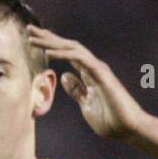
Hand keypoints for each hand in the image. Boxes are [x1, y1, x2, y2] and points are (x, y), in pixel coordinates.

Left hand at [25, 25, 157, 158]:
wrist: (128, 128)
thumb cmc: (111, 121)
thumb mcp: (86, 105)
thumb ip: (77, 91)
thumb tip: (65, 76)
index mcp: (88, 75)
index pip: (66, 55)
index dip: (50, 47)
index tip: (32, 42)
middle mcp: (92, 67)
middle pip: (67, 47)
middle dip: (47, 38)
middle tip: (29, 29)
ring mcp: (97, 69)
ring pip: (71, 48)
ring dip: (51, 42)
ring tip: (33, 38)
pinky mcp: (101, 74)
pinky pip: (80, 59)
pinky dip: (64, 54)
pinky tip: (49, 52)